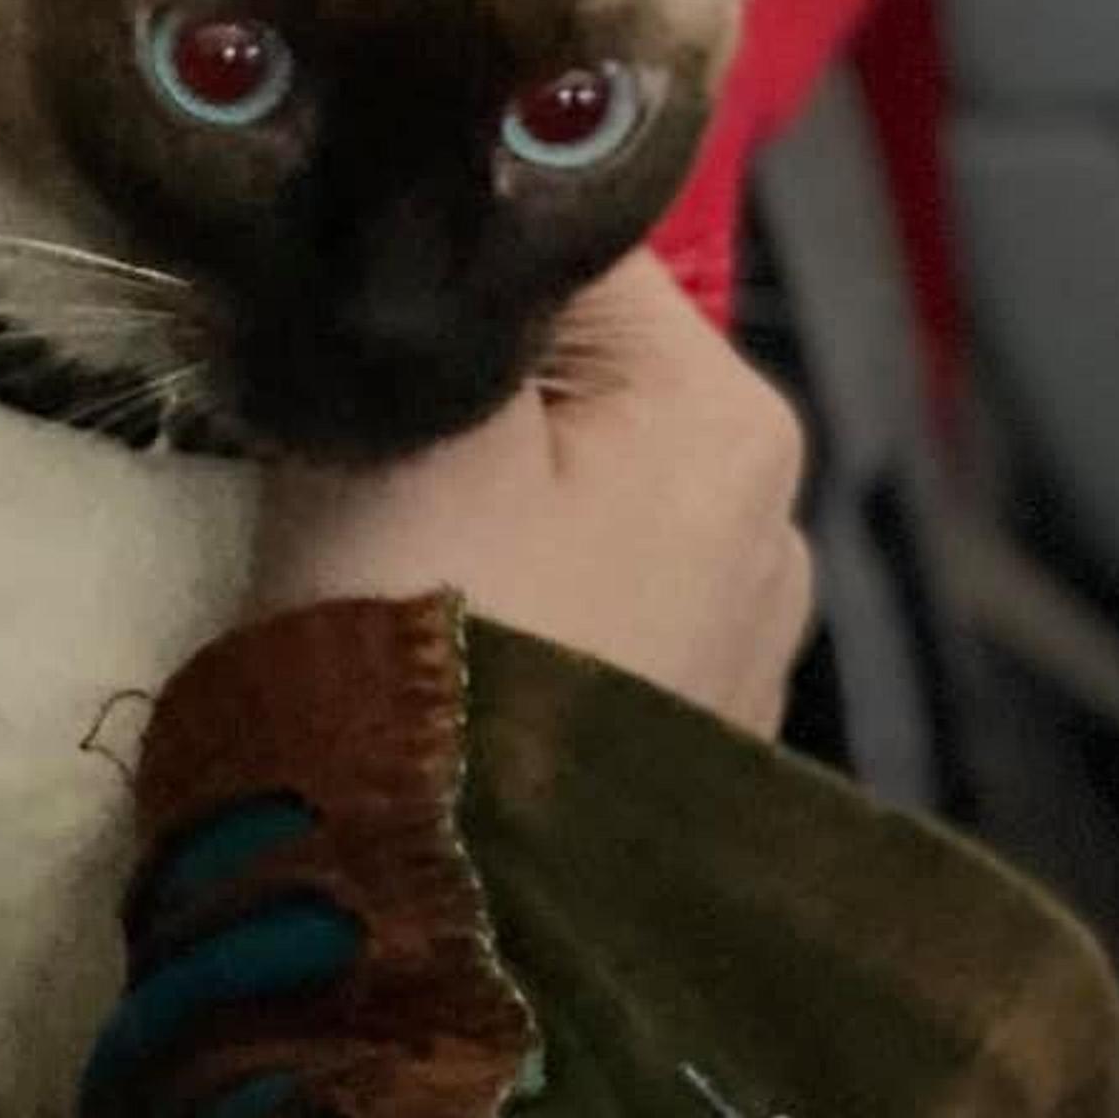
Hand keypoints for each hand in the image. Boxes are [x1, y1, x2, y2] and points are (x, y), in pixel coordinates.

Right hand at [247, 251, 813, 736]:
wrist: (439, 918)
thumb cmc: (419, 621)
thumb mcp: (412, 408)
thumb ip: (448, 282)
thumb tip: (443, 199)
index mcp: (733, 414)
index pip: (572, 253)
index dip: (435, 265)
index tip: (341, 319)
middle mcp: (777, 520)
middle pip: (583, 385)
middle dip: (469, 397)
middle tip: (348, 450)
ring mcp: (746, 649)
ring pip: (584, 504)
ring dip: (491, 507)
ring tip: (386, 565)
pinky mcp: (693, 748)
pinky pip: (594, 616)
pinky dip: (524, 607)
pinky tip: (453, 650)